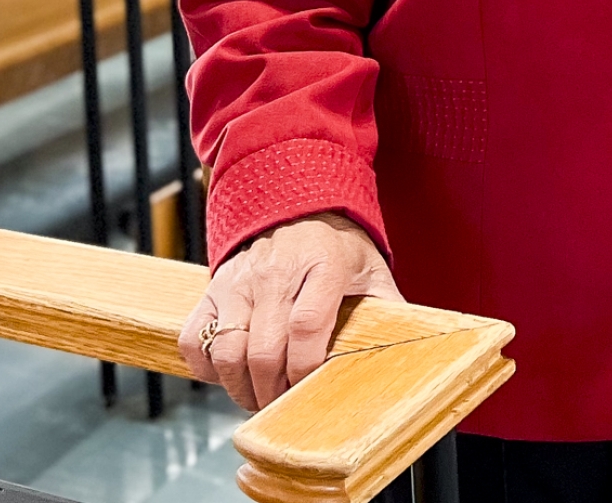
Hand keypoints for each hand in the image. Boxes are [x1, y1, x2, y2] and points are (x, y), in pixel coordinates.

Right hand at [177, 212, 399, 411]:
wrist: (296, 205)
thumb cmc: (337, 247)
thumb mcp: (371, 270)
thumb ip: (389, 308)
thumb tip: (416, 348)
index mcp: (323, 265)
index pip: (307, 325)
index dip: (306, 367)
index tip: (311, 389)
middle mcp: (276, 272)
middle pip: (264, 347)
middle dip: (274, 391)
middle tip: (286, 407)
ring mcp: (239, 280)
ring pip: (227, 348)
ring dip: (240, 387)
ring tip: (260, 397)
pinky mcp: (212, 288)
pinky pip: (195, 338)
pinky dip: (207, 366)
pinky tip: (230, 372)